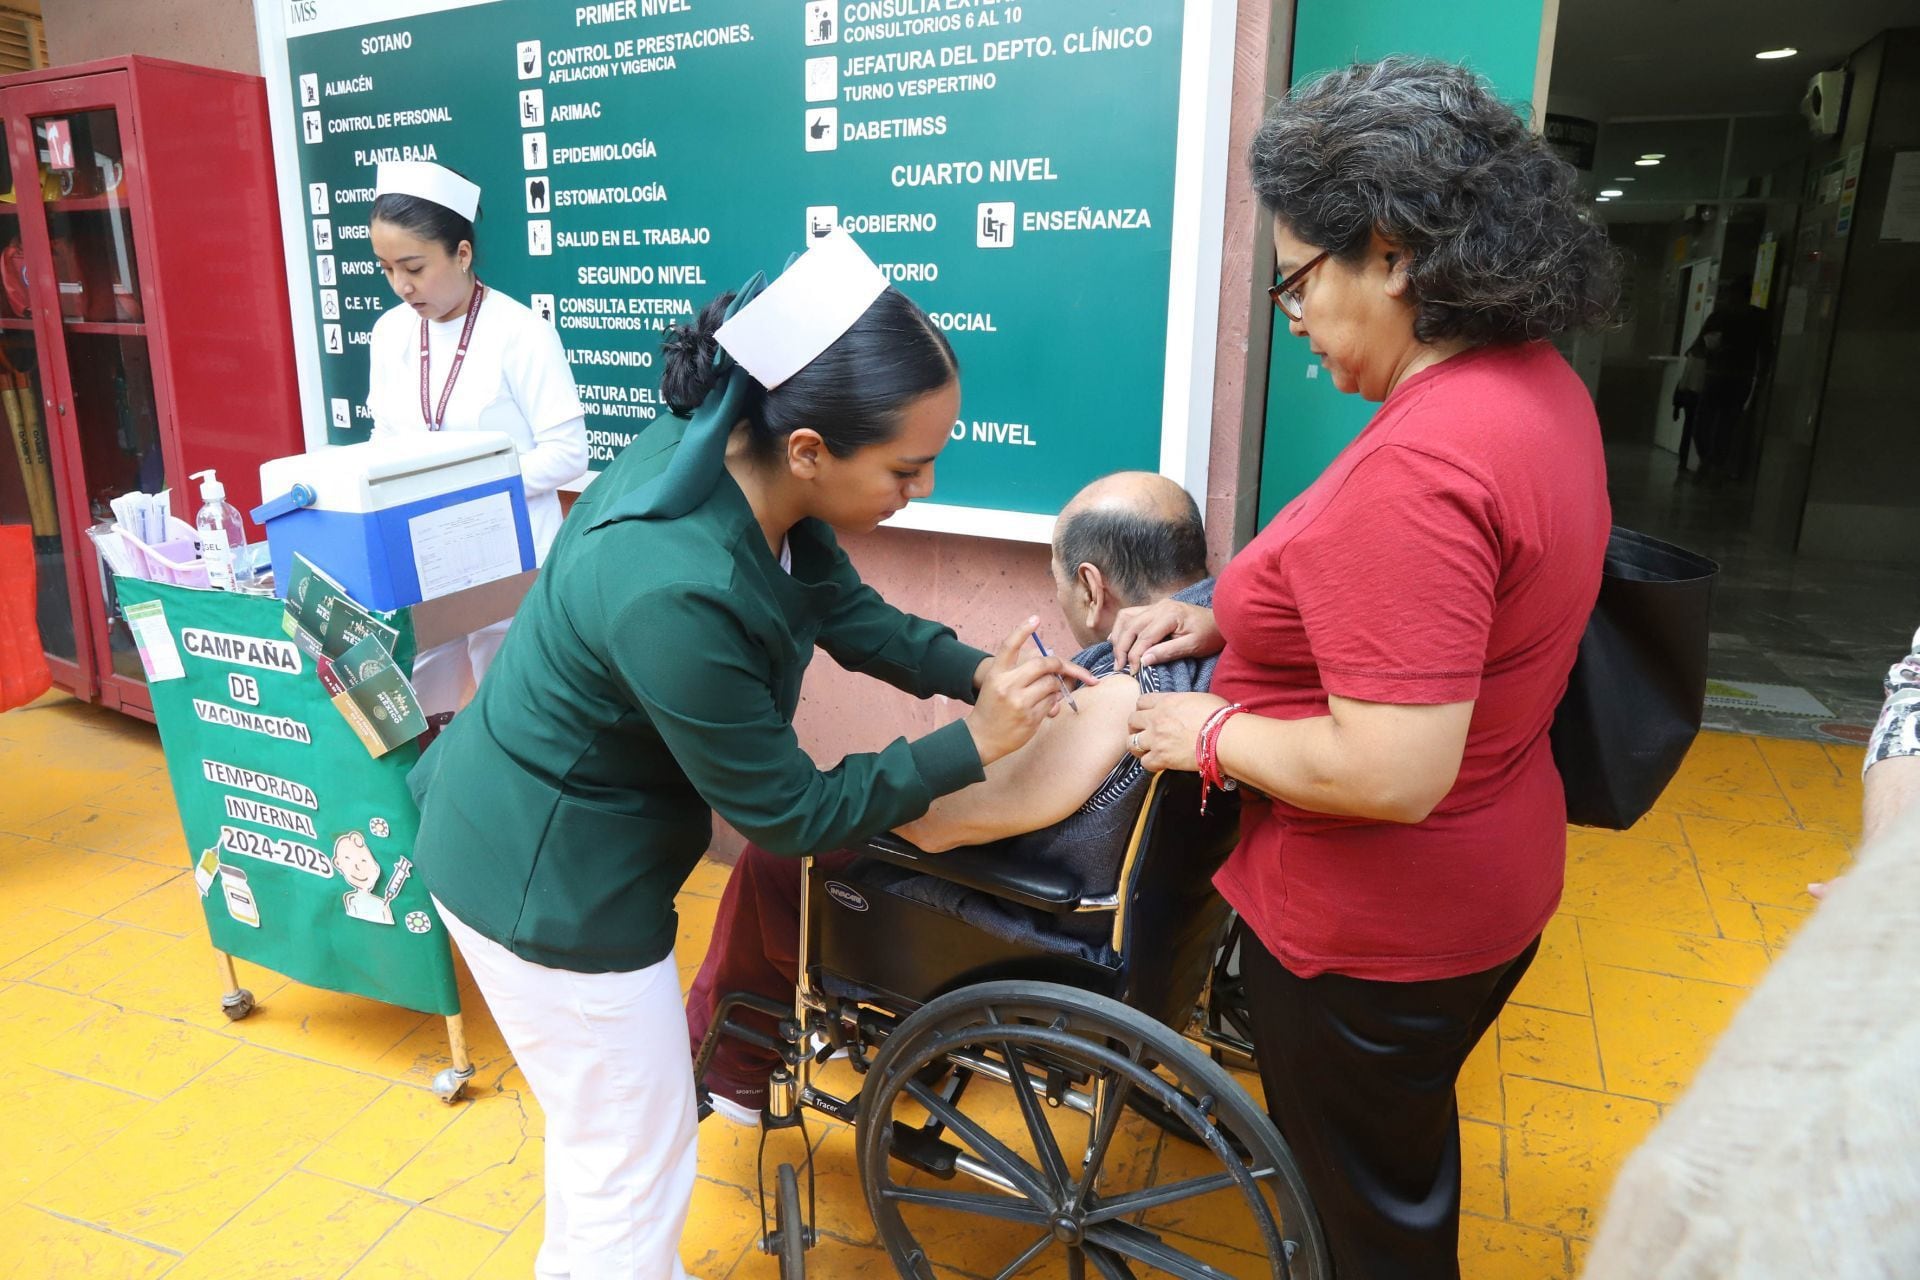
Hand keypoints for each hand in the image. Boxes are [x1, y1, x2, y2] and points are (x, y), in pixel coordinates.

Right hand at [964, 616, 1100, 766]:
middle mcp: (1007, 685)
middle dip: (1062, 665)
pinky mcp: (1030, 718)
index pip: (1009, 646)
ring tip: (1050, 693)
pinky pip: (1052, 702)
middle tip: (1075, 670)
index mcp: (996, 673)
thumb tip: (1054, 664)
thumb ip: (1021, 672)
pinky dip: (1054, 701)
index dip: (1023, 630)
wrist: (981, 738)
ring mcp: (1019, 702)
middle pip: (1043, 663)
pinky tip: (1046, 706)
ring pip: (1052, 684)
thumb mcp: (997, 684)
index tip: (1036, 618)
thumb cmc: (992, 707)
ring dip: (1057, 687)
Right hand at [1108, 600, 1222, 673]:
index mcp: (1170, 614)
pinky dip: (1122, 627)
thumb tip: (1144, 660)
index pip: (1144, 636)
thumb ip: (1168, 652)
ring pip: (1126, 617)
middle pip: (1131, 626)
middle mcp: (1159, 606)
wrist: (1221, 621)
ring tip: (1118, 656)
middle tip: (1119, 667)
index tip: (1132, 671)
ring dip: (1118, 636)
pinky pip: (1130, 615)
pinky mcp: (1154, 608)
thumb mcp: (1193, 646)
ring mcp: (1155, 606)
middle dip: (1122, 648)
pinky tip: (1116, 640)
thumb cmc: (1209, 635)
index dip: (1135, 655)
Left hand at [1125, 691, 1227, 772]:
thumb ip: (1182, 702)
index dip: (1143, 708)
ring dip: (1137, 746)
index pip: (1141, 701)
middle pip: (1131, 720)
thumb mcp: (1198, 698)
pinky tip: (1158, 762)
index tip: (1148, 715)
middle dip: (1136, 726)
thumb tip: (1183, 708)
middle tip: (1144, 732)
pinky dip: (1150, 763)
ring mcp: (1156, 739)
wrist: (1225, 737)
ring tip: (1146, 749)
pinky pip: (1144, 763)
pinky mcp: (1161, 758)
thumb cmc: (1219, 716)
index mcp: (1166, 702)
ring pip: (1131, 742)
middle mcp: (1156, 719)